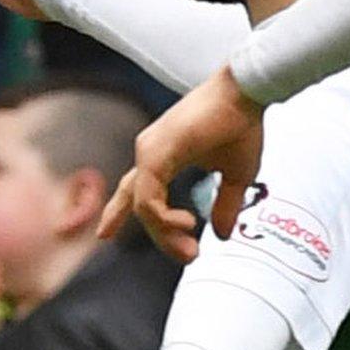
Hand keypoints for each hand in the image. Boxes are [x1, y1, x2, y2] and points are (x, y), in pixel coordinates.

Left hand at [99, 66, 262, 260]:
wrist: (246, 94)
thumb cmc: (241, 127)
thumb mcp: (235, 177)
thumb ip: (224, 206)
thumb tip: (222, 236)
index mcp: (162, 157)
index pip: (133, 190)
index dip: (116, 213)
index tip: (103, 235)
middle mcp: (149, 153)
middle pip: (137, 204)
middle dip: (160, 236)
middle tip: (187, 254)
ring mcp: (149, 151)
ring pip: (142, 205)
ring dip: (165, 232)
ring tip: (191, 245)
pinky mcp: (156, 151)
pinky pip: (147, 197)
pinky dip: (163, 217)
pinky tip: (187, 222)